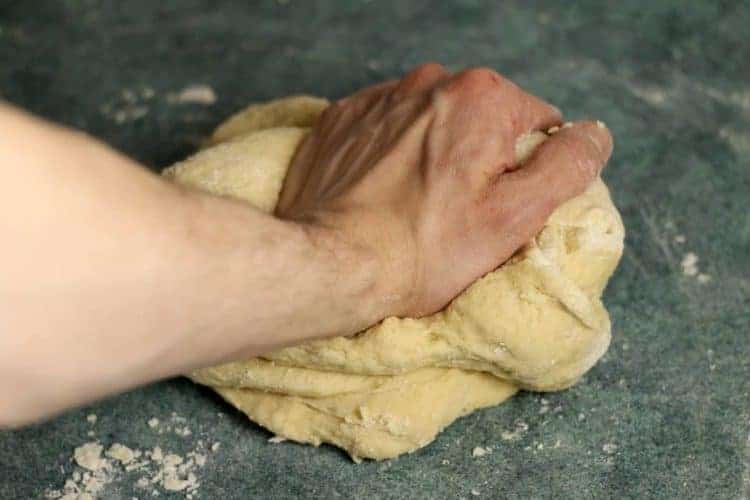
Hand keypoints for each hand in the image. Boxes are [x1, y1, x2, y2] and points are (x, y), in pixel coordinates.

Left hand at [277, 63, 612, 318]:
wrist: (330, 264)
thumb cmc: (425, 249)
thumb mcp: (516, 216)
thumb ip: (566, 166)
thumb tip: (593, 135)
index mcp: (482, 96)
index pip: (536, 125)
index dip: (527, 171)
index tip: (498, 208)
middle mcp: (430, 80)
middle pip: (481, 122)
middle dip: (480, 161)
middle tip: (457, 214)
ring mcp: (379, 97)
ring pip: (432, 125)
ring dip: (434, 157)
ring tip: (415, 207)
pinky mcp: (340, 119)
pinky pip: (386, 131)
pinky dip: (391, 156)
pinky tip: (382, 194)